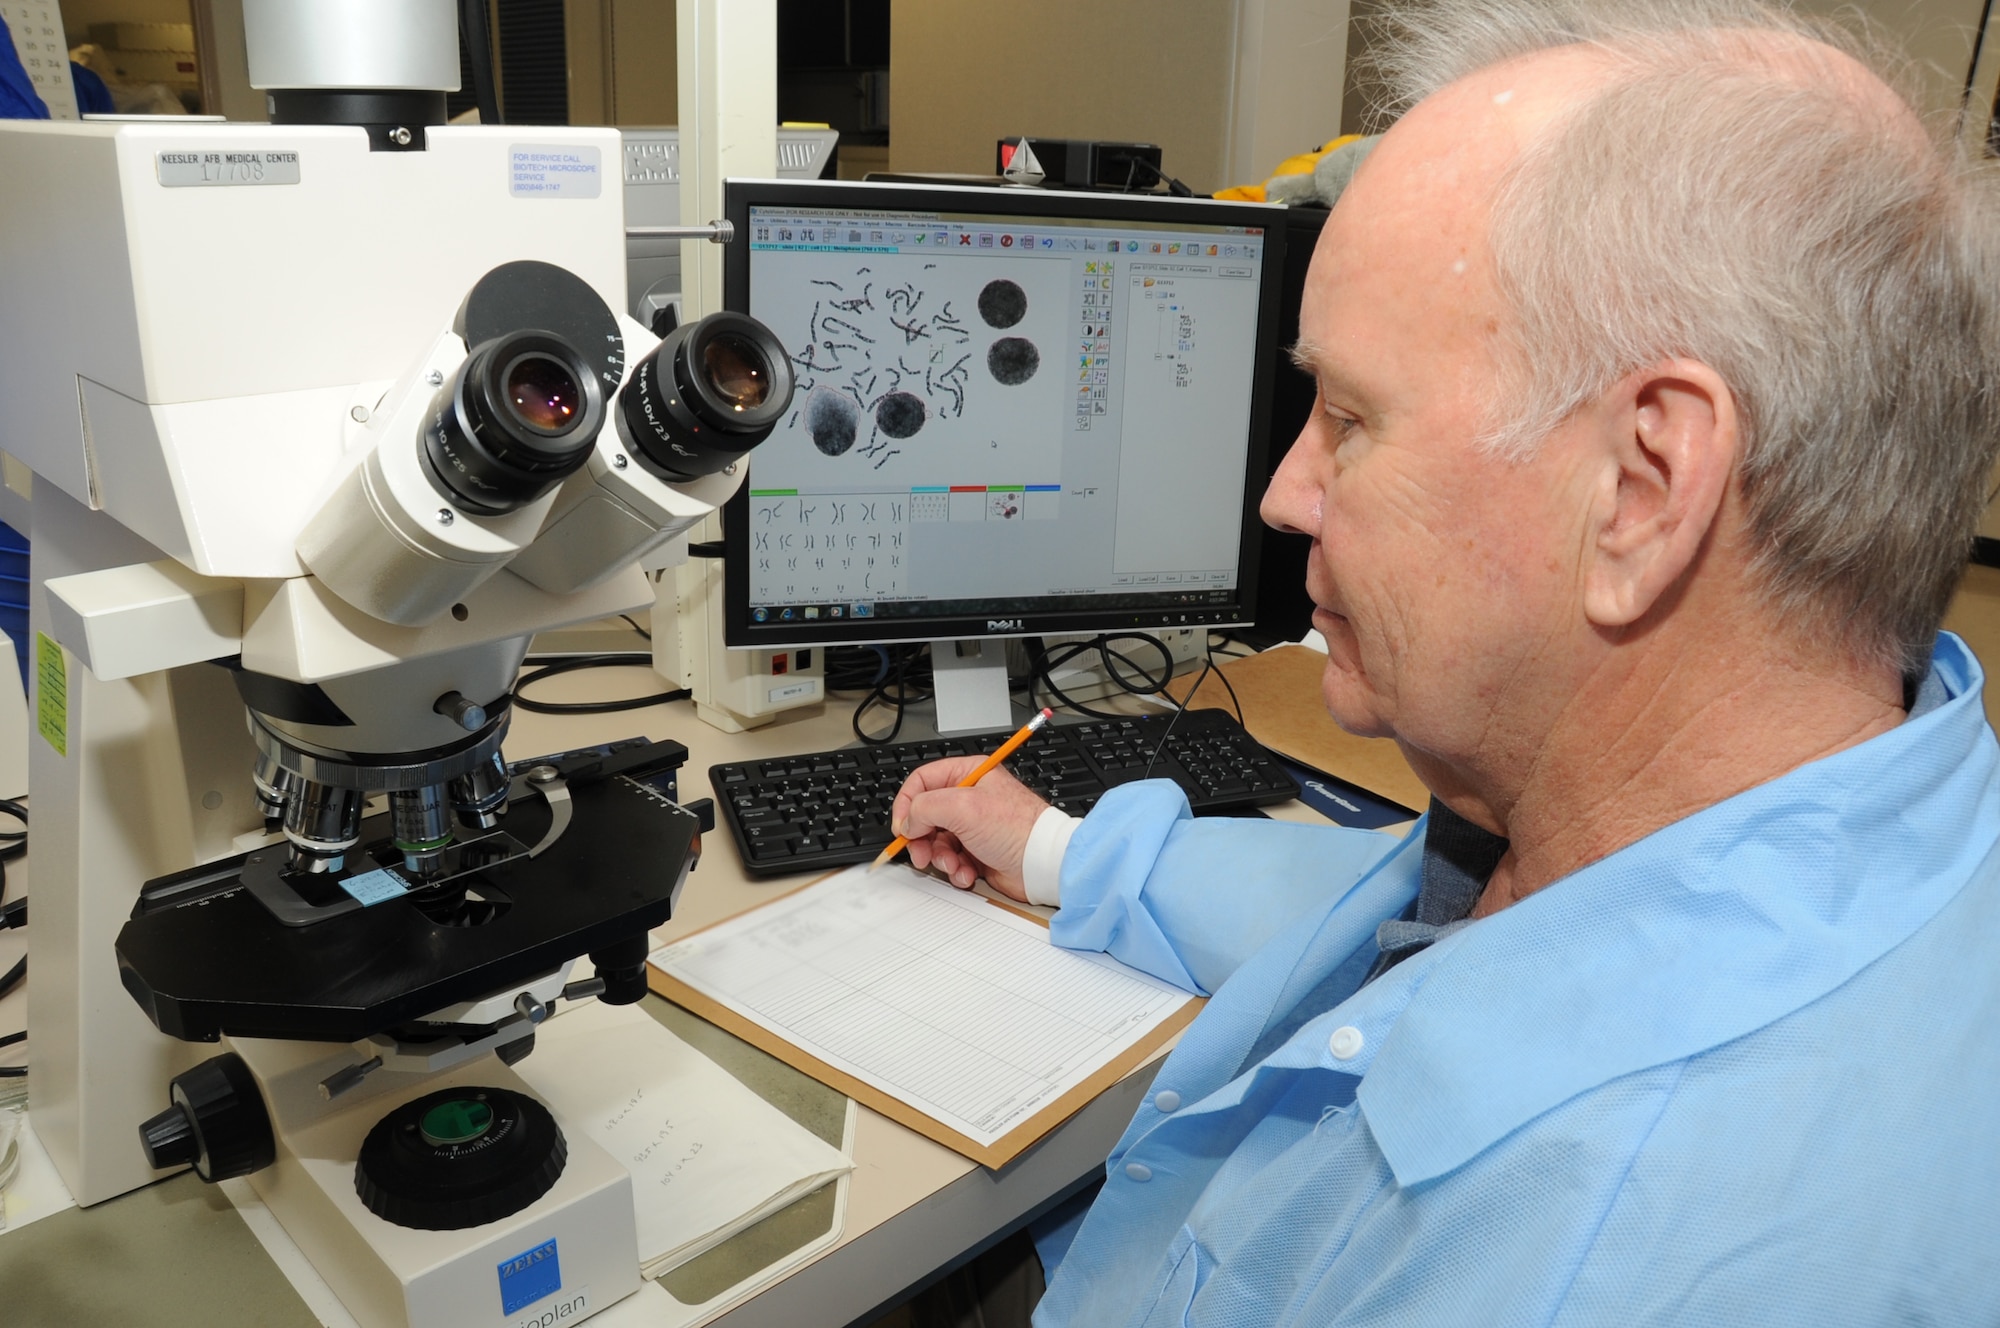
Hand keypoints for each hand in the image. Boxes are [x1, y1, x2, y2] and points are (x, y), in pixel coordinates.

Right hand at [890, 757, 1051, 901]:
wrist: (1042, 863)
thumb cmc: (1018, 829)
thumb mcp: (963, 807)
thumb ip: (925, 808)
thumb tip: (908, 821)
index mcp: (968, 774)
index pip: (922, 781)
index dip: (907, 804)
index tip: (902, 827)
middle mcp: (970, 798)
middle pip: (925, 815)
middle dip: (921, 838)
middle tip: (920, 853)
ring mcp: (973, 826)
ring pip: (936, 842)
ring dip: (940, 858)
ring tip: (953, 865)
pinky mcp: (977, 851)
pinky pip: (951, 860)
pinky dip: (955, 870)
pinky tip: (967, 872)